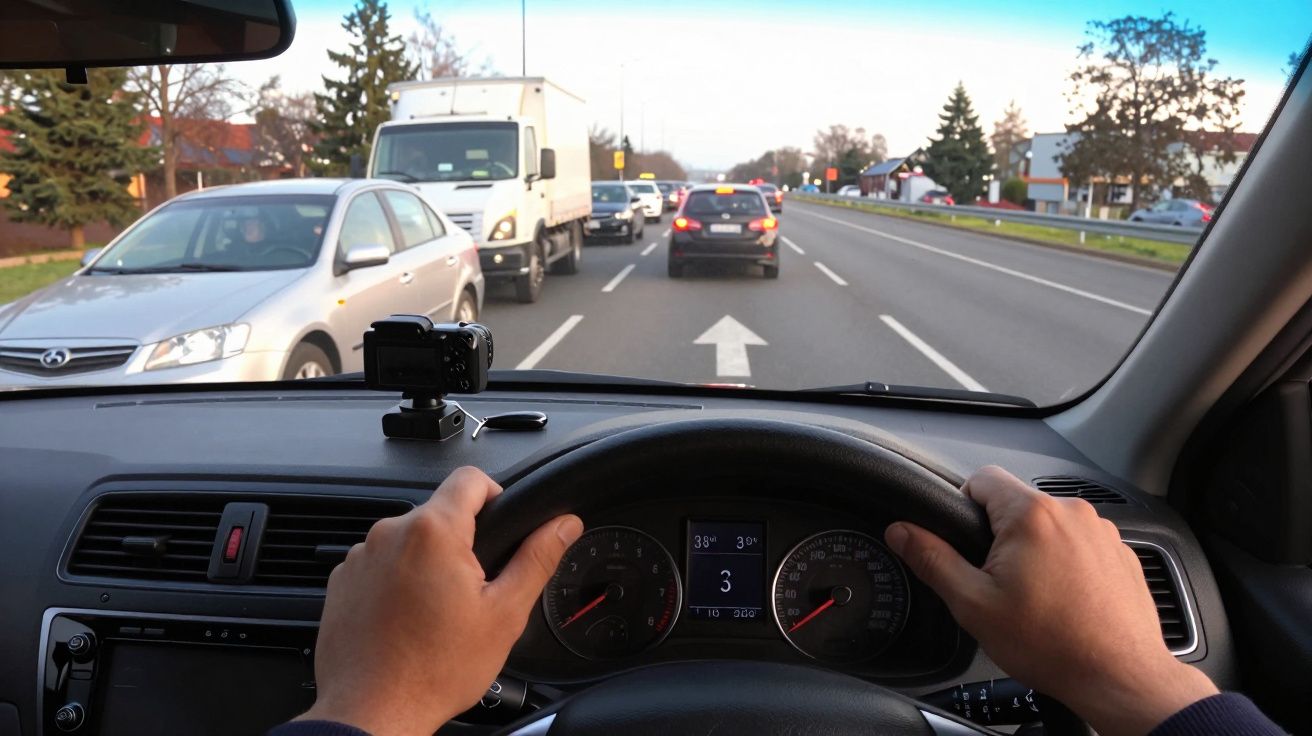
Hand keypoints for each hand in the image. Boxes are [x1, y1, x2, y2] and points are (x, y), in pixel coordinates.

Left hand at [297, 467, 582, 735]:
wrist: (372, 712)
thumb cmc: (433, 671)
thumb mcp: (504, 614)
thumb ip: (537, 559)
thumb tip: (564, 525)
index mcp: (433, 532)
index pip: (471, 479)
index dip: (495, 495)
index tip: (500, 525)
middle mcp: (390, 533)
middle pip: (439, 514)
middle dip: (461, 543)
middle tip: (473, 592)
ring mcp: (360, 557)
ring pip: (409, 541)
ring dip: (427, 564)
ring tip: (437, 614)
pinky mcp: (343, 581)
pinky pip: (380, 565)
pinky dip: (397, 583)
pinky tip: (408, 621)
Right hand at [884, 465, 1216, 735]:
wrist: (1119, 678)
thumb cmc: (1051, 644)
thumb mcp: (974, 604)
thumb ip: (933, 559)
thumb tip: (901, 531)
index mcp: (1031, 515)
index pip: (981, 478)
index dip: (962, 506)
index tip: (965, 542)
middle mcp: (1071, 512)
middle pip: (1016, 504)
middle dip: (1000, 536)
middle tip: (998, 582)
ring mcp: (1101, 531)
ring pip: (1049, 525)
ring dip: (1035, 549)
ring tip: (1035, 597)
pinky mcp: (1121, 552)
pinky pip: (1080, 543)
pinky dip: (1067, 564)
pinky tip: (1064, 600)